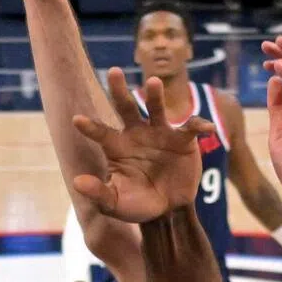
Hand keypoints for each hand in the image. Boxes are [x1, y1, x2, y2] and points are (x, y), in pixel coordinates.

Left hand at [72, 69, 212, 222]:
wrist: (167, 210)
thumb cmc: (136, 203)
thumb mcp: (114, 203)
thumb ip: (98, 193)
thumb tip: (77, 182)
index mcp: (116, 146)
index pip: (101, 132)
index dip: (90, 126)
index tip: (77, 120)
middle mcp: (136, 134)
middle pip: (126, 108)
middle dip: (119, 91)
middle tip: (113, 72)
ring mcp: (160, 134)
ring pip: (157, 109)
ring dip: (155, 96)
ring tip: (153, 83)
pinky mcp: (183, 140)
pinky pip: (190, 128)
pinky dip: (198, 125)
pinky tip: (205, 128)